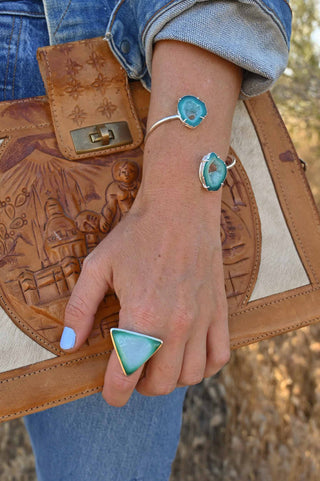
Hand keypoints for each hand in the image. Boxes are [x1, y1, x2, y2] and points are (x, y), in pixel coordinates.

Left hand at [62, 180, 228, 405]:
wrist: (180, 207)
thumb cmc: (137, 234)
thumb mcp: (98, 266)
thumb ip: (80, 308)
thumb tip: (69, 345)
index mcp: (142, 317)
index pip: (127, 377)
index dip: (113, 394)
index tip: (110, 393)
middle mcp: (176, 325)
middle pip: (161, 384)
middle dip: (140, 386)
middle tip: (132, 370)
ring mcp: (202, 319)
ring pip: (191, 376)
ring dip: (171, 378)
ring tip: (159, 362)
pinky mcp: (219, 310)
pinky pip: (220, 356)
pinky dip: (205, 366)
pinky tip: (189, 354)